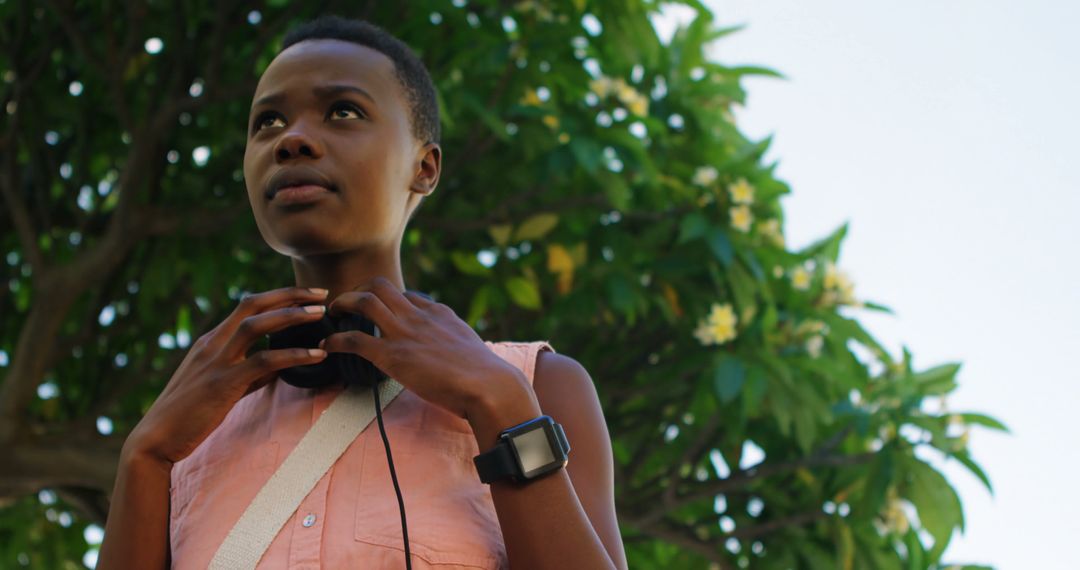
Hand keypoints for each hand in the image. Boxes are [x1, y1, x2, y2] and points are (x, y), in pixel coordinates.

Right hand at [123, 287, 332, 464]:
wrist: (155, 440)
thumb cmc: (189, 415)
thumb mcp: (222, 385)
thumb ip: (249, 372)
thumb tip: (280, 366)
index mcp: (211, 340)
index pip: (247, 306)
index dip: (279, 297)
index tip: (307, 296)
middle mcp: (212, 343)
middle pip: (253, 304)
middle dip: (289, 294)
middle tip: (321, 294)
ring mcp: (216, 361)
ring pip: (256, 325)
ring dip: (291, 315)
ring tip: (320, 314)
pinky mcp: (222, 383)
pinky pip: (263, 361)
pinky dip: (294, 355)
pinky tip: (317, 356)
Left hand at [319, 277, 527, 419]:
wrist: (488, 385)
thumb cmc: (484, 374)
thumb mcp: (467, 344)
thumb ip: (451, 340)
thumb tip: (448, 352)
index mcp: (437, 312)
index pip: (407, 294)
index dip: (388, 301)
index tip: (377, 311)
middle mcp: (418, 315)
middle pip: (380, 285)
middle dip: (358, 290)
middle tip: (346, 304)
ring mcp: (404, 333)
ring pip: (364, 301)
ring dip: (342, 304)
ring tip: (331, 314)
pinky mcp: (392, 356)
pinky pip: (354, 339)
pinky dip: (336, 340)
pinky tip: (328, 347)